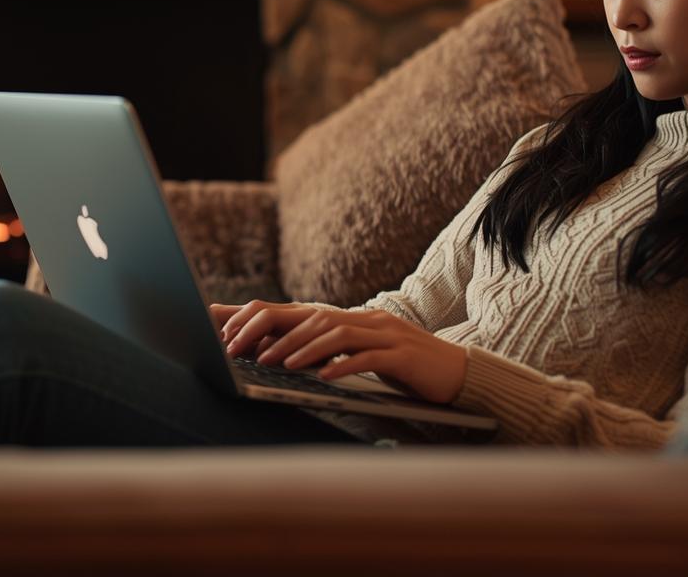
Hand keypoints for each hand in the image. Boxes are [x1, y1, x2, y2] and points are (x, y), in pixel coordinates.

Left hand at [209, 300, 468, 404]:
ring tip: (276, 364)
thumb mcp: (362, 354)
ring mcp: (386, 334)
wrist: (458, 372)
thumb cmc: (405, 368)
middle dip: (273, 332)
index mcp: (353, 319)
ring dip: (303, 348)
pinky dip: (343, 364)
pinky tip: (324, 376)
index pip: (299, 312)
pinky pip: (369, 357)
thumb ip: (330, 350)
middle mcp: (366, 320)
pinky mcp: (403, 355)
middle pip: (312, 317)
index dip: (263, 318)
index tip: (229, 331)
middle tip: (242, 348)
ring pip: (337, 333)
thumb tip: (284, 353)